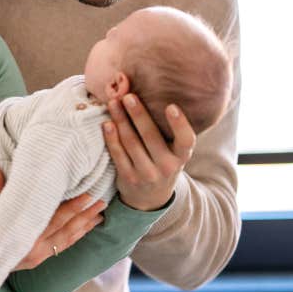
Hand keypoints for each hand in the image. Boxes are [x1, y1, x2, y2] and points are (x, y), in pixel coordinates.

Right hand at [13, 193, 105, 269]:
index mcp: (25, 238)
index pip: (54, 218)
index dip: (73, 206)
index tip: (88, 194)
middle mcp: (36, 249)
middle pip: (66, 228)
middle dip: (85, 214)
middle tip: (102, 200)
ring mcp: (39, 256)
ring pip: (68, 239)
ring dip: (85, 226)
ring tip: (100, 214)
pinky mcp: (39, 259)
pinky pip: (62, 247)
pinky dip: (75, 237)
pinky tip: (84, 229)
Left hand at [102, 93, 194, 211]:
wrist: (150, 198)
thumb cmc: (162, 163)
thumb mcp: (173, 152)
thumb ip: (168, 131)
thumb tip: (152, 93)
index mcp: (181, 156)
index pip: (185, 140)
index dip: (179, 124)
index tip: (171, 107)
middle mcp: (166, 166)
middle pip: (150, 136)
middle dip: (138, 114)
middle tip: (128, 96)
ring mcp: (146, 173)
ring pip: (131, 143)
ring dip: (121, 120)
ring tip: (113, 103)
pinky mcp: (128, 178)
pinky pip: (118, 154)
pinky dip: (111, 138)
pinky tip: (107, 123)